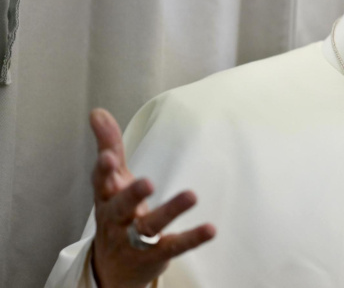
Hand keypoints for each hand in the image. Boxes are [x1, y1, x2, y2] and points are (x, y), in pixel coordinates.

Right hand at [89, 108, 215, 287]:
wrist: (113, 266)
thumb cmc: (115, 211)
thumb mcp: (111, 179)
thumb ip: (109, 145)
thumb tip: (97, 112)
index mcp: (106, 197)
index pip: (101, 182)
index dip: (103, 170)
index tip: (107, 157)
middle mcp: (117, 218)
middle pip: (121, 207)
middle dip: (132, 194)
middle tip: (147, 182)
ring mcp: (135, 239)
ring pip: (149, 226)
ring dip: (170, 211)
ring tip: (191, 195)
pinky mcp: (157, 253)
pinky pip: (175, 245)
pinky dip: (192, 237)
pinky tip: (211, 228)